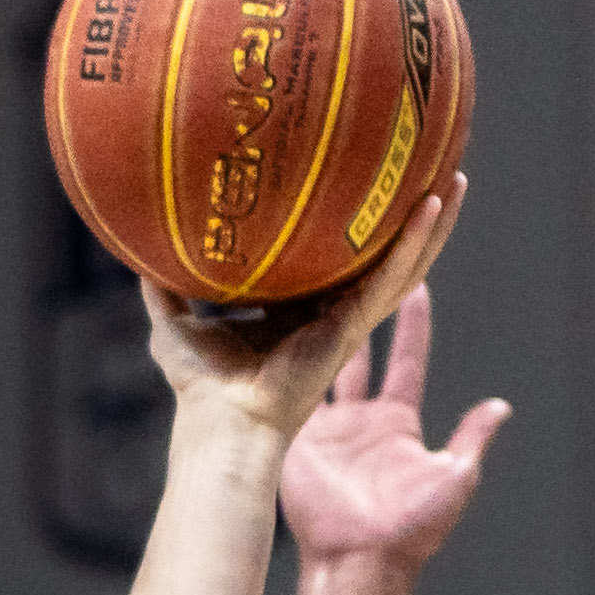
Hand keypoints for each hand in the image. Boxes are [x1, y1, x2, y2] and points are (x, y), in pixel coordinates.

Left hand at [148, 175, 464, 436]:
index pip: (331, 260)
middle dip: (406, 217)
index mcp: (294, 310)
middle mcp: (328, 313)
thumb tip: (137, 247)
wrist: (222, 423)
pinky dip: (417, 242)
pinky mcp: (354, 328)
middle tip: (427, 171)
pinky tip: (436, 203)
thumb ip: (163, 287)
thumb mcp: (174, 322)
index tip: (361, 185)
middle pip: (379, 256)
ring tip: (457, 178)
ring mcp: (347, 321)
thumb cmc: (200, 387)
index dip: (349, 228)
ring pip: (404, 265)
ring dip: (434, 224)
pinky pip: (393, 278)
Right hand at [282, 281, 511, 594]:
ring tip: (302, 288)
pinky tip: (265, 335)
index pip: (407, 360)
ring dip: (310, 332)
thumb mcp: (453, 479)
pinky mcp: (294, 443)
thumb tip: (500, 405)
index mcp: (399, 423)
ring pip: (316, 368)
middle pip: (360, 353)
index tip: (416, 281)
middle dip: (358, 312)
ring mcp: (326, 430)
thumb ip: (472, 440)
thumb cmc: (410, 528)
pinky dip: (277, 367)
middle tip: (352, 270)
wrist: (357, 561)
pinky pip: (284, 398)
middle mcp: (362, 420)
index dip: (412, 322)